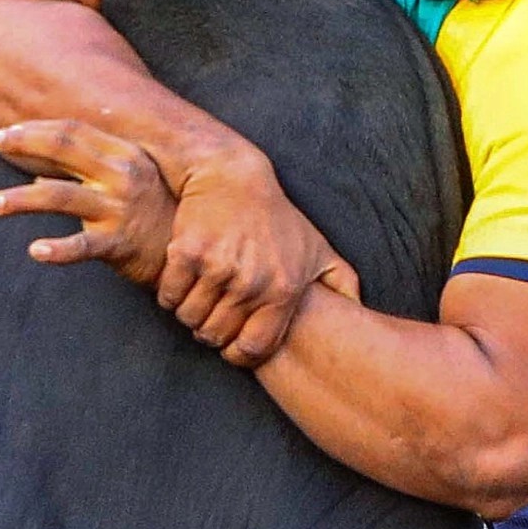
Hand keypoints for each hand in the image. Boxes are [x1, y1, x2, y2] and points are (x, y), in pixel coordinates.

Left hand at [0, 120, 178, 287]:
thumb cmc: (156, 216)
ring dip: (20, 200)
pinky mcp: (120, 244)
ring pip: (60, 197)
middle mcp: (122, 176)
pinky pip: (83, 246)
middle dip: (25, 143)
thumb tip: (38, 177)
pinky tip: (35, 250)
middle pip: (64, 149)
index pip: (73, 131)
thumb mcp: (127, 185)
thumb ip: (84, 175)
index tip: (5, 132)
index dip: (36, 128)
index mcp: (125, 155)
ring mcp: (120, 209)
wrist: (194, 254)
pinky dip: (58, 249)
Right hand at [155, 148, 359, 367]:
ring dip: (187, 313)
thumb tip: (358, 312)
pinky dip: (169, 294)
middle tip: (208, 315)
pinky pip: (169, 295)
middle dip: (208, 331)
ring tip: (195, 296)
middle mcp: (252, 282)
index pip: (253, 348)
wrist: (232, 175)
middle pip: (216, 336)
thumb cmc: (276, 217)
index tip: (229, 344)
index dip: (237, 353)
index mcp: (283, 289)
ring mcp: (218, 267)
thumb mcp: (317, 248)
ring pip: (190, 318)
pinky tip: (180, 279)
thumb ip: (341, 283)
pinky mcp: (187, 253)